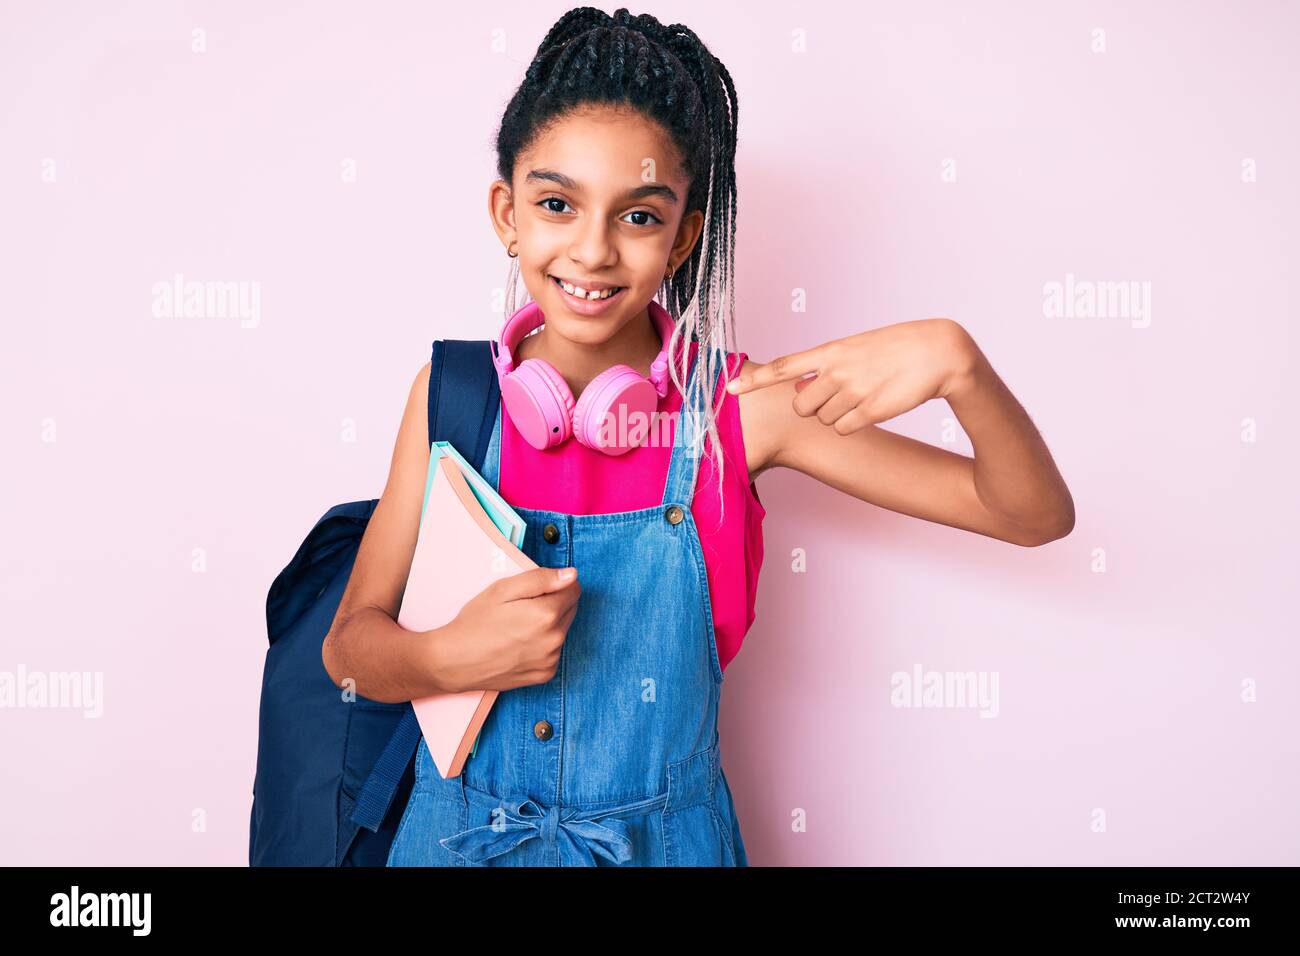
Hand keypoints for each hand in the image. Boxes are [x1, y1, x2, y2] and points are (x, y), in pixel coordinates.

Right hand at [430, 566, 580, 693]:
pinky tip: (519, 644)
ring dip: (548, 625)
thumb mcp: (503, 590)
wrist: (455, 661)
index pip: (573, 589)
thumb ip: (541, 579)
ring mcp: (550, 660)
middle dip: (553, 603)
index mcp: (547, 614)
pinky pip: (554, 651)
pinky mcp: (545, 674)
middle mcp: (554, 640)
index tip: (535, 590)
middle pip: (571, 610)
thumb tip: (572, 575)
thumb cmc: (475, 622)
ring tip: (517, 627)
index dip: (555, 585)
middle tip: (522, 608)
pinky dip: (542, 645)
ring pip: (562, 631)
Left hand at [726, 318, 977, 433]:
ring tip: (861, 395)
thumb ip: (827, 365)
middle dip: (812, 406)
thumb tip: (803, 385)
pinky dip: (851, 424)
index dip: (756, 380)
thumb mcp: (857, 348)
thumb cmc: (897, 348)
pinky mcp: (869, 411)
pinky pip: (843, 429)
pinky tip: (869, 408)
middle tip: (835, 396)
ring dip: (836, 414)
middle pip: (801, 405)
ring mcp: (853, 392)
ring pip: (822, 419)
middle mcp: (837, 371)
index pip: (785, 366)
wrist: (938, 352)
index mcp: (832, 350)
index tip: (732, 388)